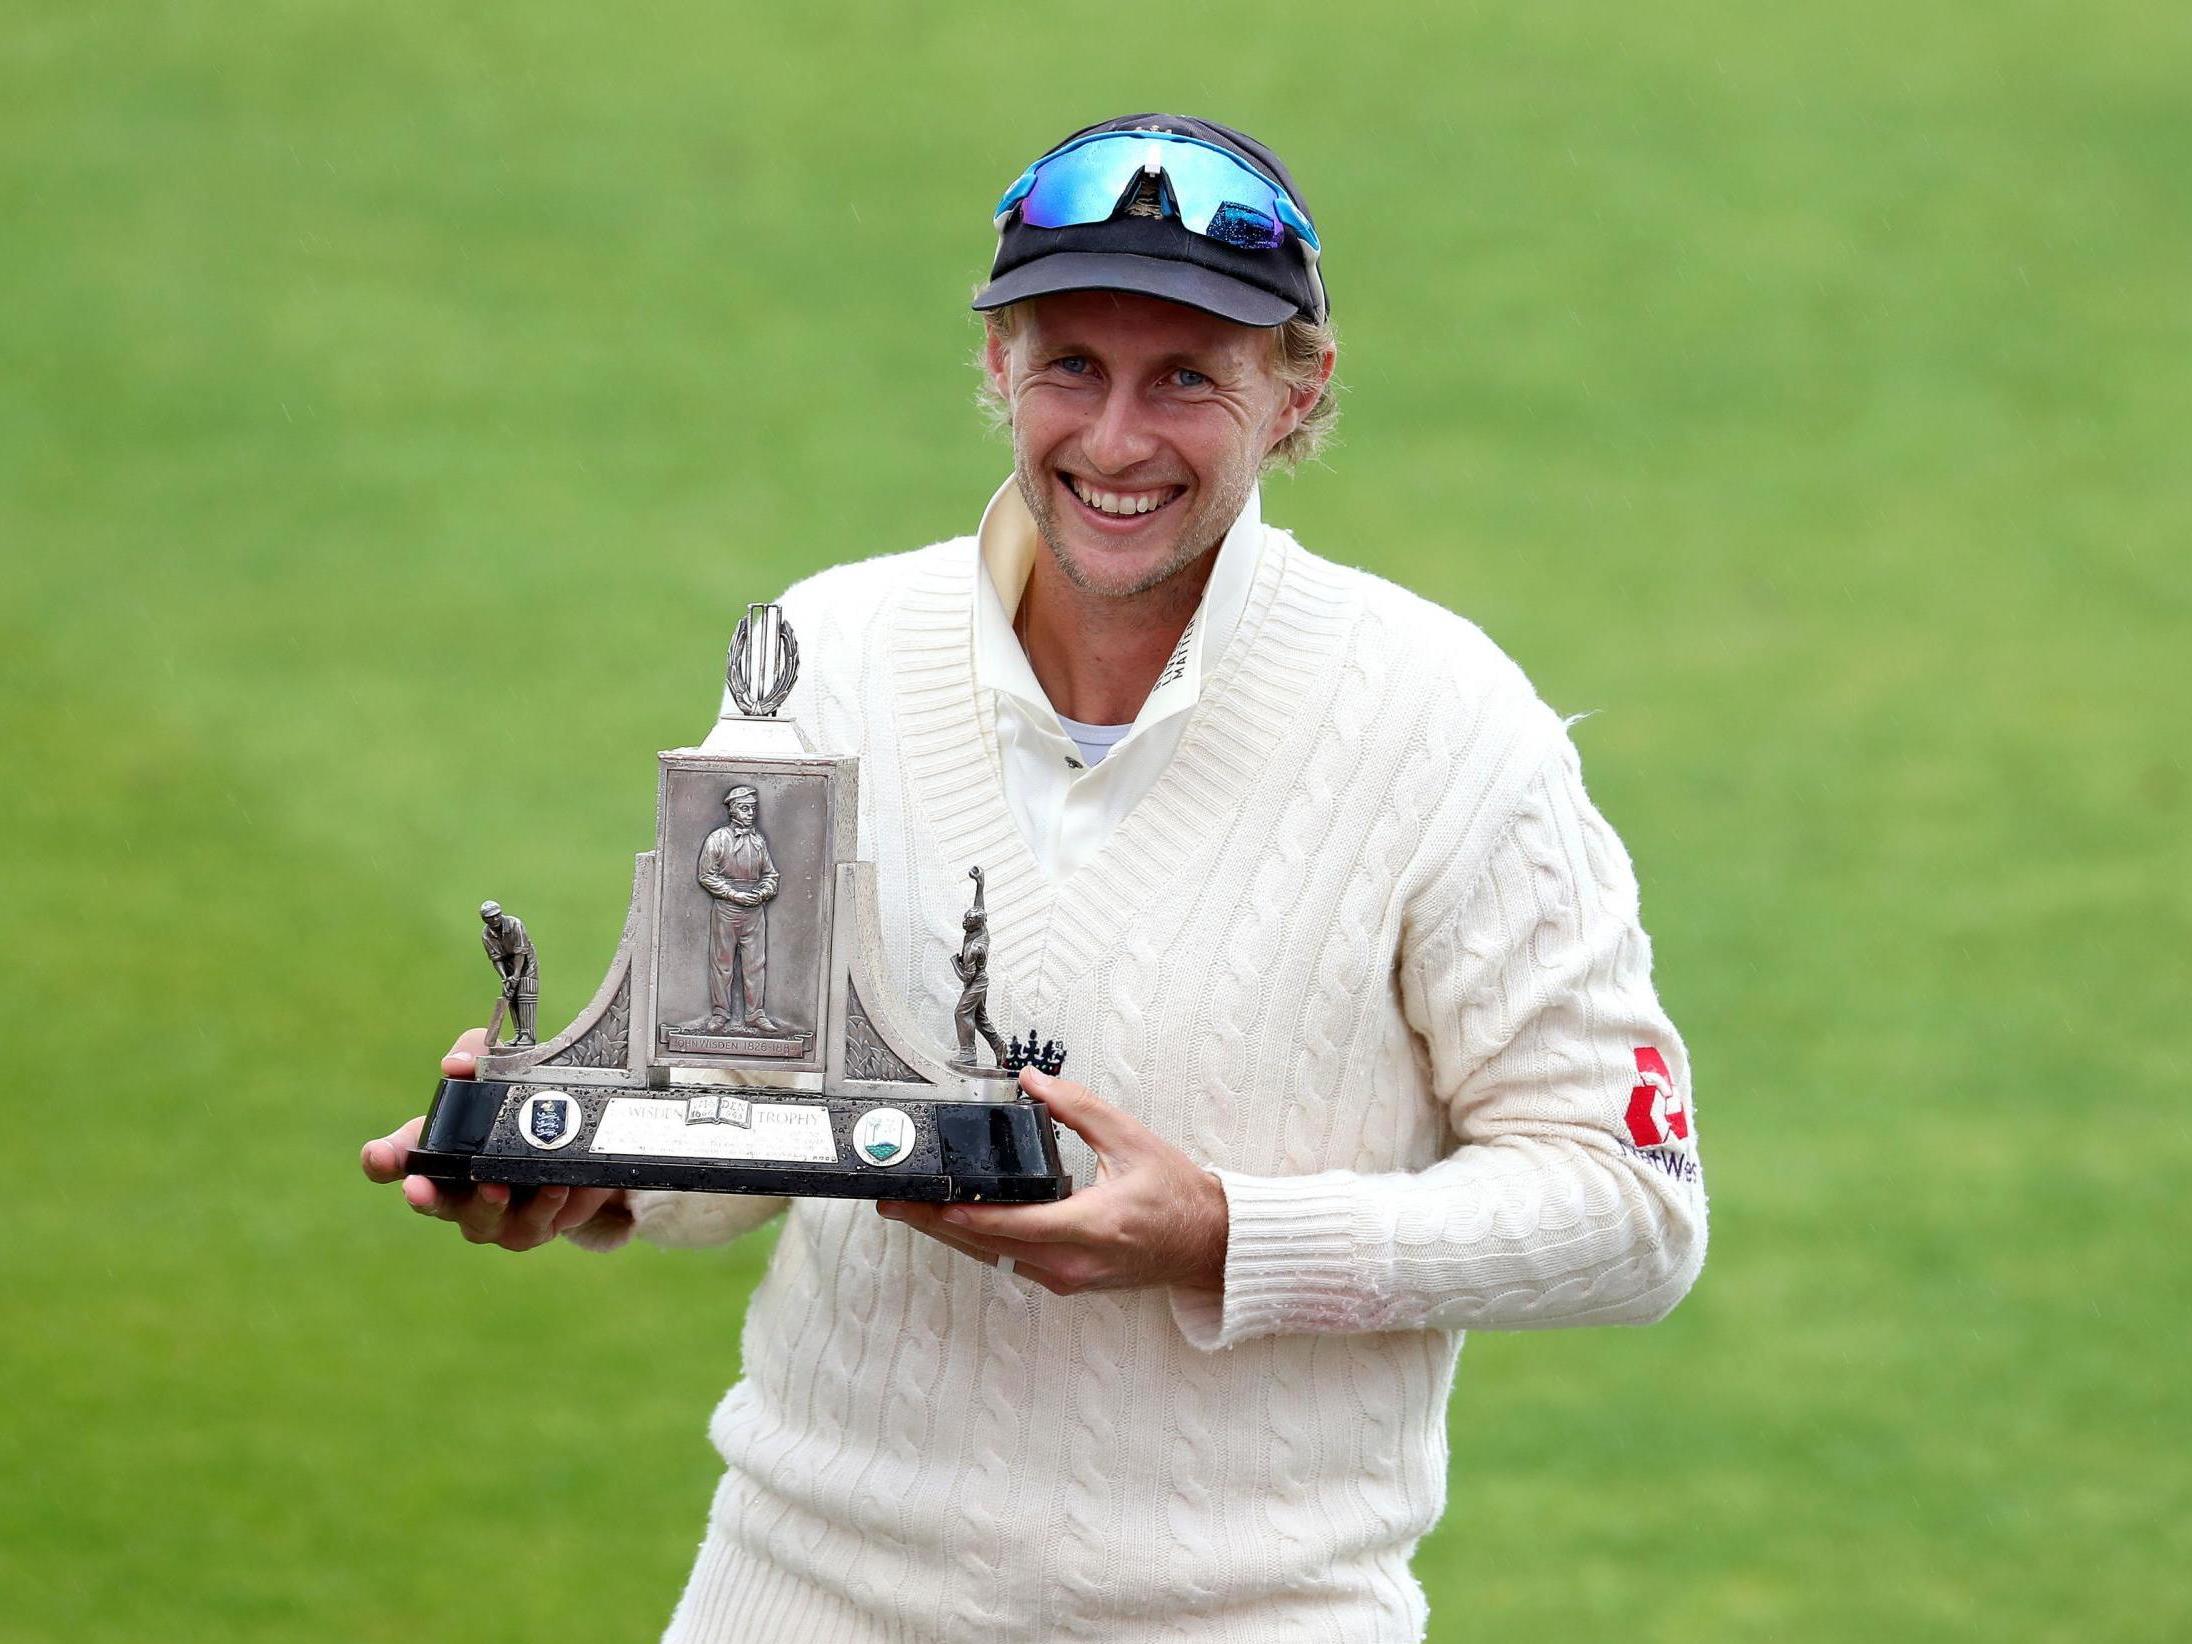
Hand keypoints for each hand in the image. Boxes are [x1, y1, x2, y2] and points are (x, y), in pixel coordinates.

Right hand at [359, 1028, 626, 1251]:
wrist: (583, 1137)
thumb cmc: (526, 1101)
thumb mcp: (507, 1064)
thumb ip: (478, 1053)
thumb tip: (456, 1064)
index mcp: (440, 1151)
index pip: (396, 1160)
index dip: (381, 1160)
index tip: (377, 1154)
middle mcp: (459, 1188)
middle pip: (432, 1201)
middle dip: (424, 1197)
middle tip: (417, 1188)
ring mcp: (494, 1213)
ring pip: (482, 1218)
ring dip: (487, 1204)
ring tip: (496, 1187)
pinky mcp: (534, 1225)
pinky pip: (535, 1222)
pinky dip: (544, 1205)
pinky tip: (554, 1187)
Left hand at [878, 1070, 1227, 1295]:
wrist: (1207, 1244)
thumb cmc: (1177, 1196)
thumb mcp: (1131, 1139)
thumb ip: (1078, 1107)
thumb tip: (1033, 1080)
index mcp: (1090, 1225)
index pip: (1007, 1224)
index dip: (957, 1214)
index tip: (919, 1200)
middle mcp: (1072, 1261)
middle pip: (986, 1246)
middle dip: (935, 1223)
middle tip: (894, 1203)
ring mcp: (1067, 1277)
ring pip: (994, 1259)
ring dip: (952, 1236)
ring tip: (913, 1212)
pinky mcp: (1065, 1281)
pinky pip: (1011, 1263)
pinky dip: (981, 1243)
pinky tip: (957, 1223)